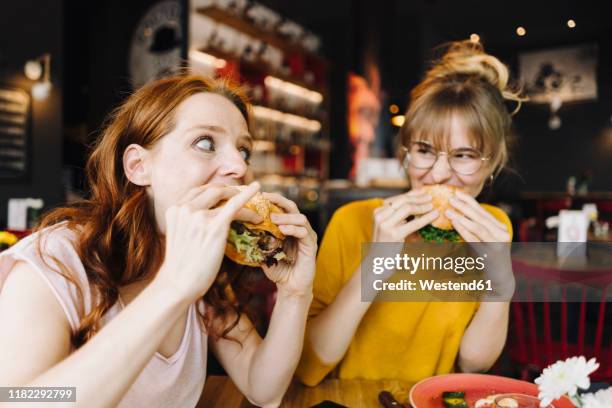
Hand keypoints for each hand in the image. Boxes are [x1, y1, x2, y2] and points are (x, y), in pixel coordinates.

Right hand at [155, 182, 261, 303]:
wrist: (179, 283)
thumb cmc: (182, 264)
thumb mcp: (180, 234)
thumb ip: (189, 221)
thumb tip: (206, 216)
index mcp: (175, 209)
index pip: (198, 191)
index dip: (215, 191)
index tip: (227, 193)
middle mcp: (185, 208)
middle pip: (213, 190)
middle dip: (230, 191)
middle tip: (242, 197)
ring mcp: (199, 216)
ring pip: (227, 198)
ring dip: (243, 199)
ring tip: (254, 207)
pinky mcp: (215, 226)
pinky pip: (235, 205)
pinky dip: (248, 196)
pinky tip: (257, 188)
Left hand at [261, 193, 316, 298]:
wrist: (290, 287)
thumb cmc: (278, 269)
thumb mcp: (264, 252)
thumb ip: (258, 240)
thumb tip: (240, 229)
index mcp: (289, 227)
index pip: (282, 207)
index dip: (272, 199)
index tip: (259, 196)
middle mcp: (300, 228)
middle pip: (292, 206)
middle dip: (279, 201)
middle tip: (265, 198)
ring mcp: (308, 236)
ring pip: (300, 218)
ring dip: (285, 216)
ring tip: (272, 219)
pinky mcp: (311, 246)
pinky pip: (304, 233)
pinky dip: (292, 229)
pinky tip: (282, 230)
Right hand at [373, 189, 438, 242]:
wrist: (377, 263)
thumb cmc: (387, 245)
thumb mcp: (391, 226)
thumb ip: (400, 215)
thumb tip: (418, 201)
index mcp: (377, 211)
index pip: (398, 198)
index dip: (412, 194)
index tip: (424, 192)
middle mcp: (379, 216)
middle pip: (403, 201)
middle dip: (419, 198)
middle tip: (431, 197)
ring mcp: (385, 225)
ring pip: (407, 208)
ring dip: (423, 206)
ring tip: (433, 206)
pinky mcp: (394, 234)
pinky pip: (414, 223)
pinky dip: (426, 217)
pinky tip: (435, 215)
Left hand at [446, 191, 513, 299]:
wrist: (499, 279)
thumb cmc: (487, 258)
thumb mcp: (482, 240)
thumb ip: (476, 228)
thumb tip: (458, 214)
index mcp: (500, 226)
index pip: (483, 211)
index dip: (469, 201)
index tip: (457, 193)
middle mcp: (502, 232)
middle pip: (480, 216)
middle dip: (464, 206)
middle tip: (450, 198)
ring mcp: (499, 242)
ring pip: (478, 226)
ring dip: (462, 216)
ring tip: (448, 211)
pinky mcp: (492, 252)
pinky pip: (475, 239)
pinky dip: (464, 230)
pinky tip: (454, 223)